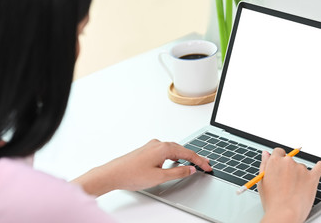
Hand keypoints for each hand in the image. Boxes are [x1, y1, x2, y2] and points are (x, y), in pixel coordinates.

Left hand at [72, 139, 211, 195]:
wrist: (112, 173)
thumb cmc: (131, 174)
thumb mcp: (159, 177)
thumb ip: (178, 173)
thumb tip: (190, 169)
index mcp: (163, 148)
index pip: (188, 154)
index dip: (200, 161)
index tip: (208, 167)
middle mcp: (158, 143)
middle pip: (182, 149)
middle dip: (195, 158)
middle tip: (205, 165)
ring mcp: (152, 146)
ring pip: (174, 150)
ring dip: (184, 157)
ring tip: (194, 164)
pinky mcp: (147, 150)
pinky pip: (166, 151)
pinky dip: (174, 156)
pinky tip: (175, 161)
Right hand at [258, 148, 320, 222]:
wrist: (284, 214)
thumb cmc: (272, 201)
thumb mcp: (262, 181)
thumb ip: (264, 164)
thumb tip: (265, 154)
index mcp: (275, 161)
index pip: (278, 152)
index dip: (278, 160)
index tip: (279, 167)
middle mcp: (288, 162)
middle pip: (290, 159)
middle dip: (288, 169)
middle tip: (285, 183)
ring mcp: (301, 169)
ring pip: (302, 167)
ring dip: (300, 174)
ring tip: (295, 189)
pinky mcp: (313, 177)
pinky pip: (319, 167)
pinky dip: (319, 167)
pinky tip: (318, 167)